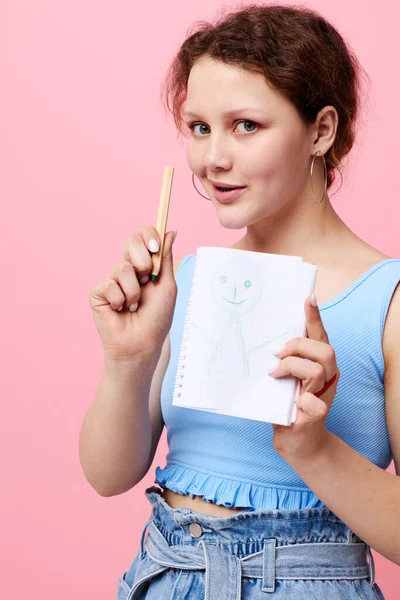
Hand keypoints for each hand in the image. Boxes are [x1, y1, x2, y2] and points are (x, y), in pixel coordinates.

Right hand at [89, 226, 176, 361]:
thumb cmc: (156, 318)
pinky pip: (109, 285)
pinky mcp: (98, 293)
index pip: (142, 237)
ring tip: (134, 306)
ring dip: (135, 291)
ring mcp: (112, 280)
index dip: (148, 235)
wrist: (142, 344)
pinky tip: (120, 311)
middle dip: (143, 260)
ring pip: (123, 268)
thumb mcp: (166, 286)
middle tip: (146, 280)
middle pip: (131, 242)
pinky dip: (120, 300)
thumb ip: (166, 258)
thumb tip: (171, 231)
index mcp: (144, 266)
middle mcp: (127, 270)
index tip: (156, 246)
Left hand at [269, 295, 339, 462]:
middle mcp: (327, 378)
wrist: (297, 442)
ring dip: (292, 368)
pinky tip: (291, 403)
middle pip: (325, 349)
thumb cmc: (288, 405)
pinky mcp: (315, 417)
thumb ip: (283, 360)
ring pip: (317, 370)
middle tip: (276, 354)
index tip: (308, 298)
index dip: (315, 317)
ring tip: (274, 374)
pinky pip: (314, 404)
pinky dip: (301, 401)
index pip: (320, 336)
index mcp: (320, 365)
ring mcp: (323, 396)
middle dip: (298, 346)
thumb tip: (264, 340)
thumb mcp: (285, 378)